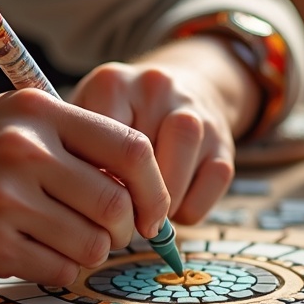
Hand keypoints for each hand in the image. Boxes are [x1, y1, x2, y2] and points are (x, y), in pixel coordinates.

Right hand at [0, 89, 168, 285]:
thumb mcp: (7, 117)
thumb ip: (69, 140)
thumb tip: (138, 187)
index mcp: (38, 111)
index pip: (131, 150)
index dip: (153, 188)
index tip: (150, 210)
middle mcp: (25, 152)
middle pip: (116, 207)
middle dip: (125, 230)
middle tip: (111, 235)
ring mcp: (5, 201)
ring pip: (91, 245)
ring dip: (91, 254)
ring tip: (66, 244)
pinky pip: (57, 271)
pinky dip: (60, 272)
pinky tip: (38, 258)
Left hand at [70, 36, 251, 223]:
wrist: (181, 88)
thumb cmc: (120, 117)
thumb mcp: (87, 119)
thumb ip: (79, 152)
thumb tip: (87, 205)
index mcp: (115, 83)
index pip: (100, 140)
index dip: (95, 182)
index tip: (91, 201)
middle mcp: (157, 88)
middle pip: (142, 156)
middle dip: (130, 199)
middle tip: (120, 220)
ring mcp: (196, 111)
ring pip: (181, 165)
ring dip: (163, 204)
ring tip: (148, 218)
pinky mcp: (224, 139)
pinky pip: (213, 180)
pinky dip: (192, 207)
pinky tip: (175, 208)